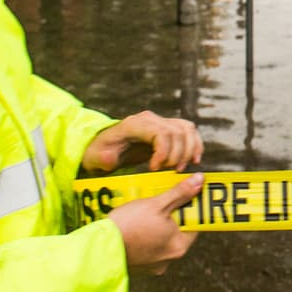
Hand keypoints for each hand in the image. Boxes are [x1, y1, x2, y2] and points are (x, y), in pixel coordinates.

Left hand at [82, 110, 202, 174]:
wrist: (104, 147)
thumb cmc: (100, 153)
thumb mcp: (96, 158)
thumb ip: (103, 159)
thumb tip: (109, 158)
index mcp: (135, 124)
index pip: (161, 133)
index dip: (164, 152)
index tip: (154, 168)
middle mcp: (150, 119)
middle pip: (177, 132)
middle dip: (177, 155)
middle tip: (168, 171)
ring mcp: (161, 122)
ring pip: (187, 130)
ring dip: (189, 151)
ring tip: (179, 169)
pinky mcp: (169, 128)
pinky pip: (189, 131)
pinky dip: (195, 145)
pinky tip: (194, 160)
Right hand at [108, 174, 202, 274]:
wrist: (98, 247)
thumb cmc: (128, 225)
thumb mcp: (156, 204)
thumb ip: (180, 192)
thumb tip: (200, 181)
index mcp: (179, 246)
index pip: (195, 223)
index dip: (191, 207)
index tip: (186, 195)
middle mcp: (169, 259)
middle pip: (178, 231)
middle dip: (171, 214)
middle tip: (162, 201)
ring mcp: (153, 265)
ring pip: (162, 238)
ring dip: (157, 225)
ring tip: (145, 212)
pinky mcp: (139, 266)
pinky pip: (148, 247)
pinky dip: (145, 236)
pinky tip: (135, 226)